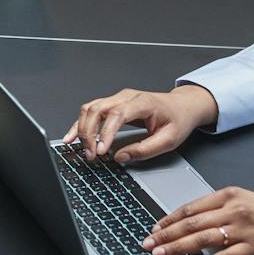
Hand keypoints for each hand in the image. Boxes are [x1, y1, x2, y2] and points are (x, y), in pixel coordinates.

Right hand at [61, 84, 217, 161]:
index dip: (106, 133)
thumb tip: (120, 157)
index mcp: (143, 102)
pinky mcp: (113, 104)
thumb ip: (144, 150)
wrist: (182, 106)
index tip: (101, 151)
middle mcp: (126, 97)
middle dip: (89, 134)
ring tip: (82, 150)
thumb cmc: (177, 120)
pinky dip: (80, 124)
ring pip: (90, 108)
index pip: (116, 115)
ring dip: (81, 129)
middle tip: (91, 156)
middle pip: (97, 109)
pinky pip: (91, 111)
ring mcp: (118, 98)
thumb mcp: (168, 140)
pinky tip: (71, 136)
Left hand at [144, 189, 253, 254]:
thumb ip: (218, 208)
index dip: (168, 219)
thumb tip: (190, 222)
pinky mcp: (253, 248)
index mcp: (228, 195)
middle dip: (165, 234)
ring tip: (161, 254)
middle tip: (147, 243)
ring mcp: (243, 229)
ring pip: (202, 239)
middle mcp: (233, 210)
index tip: (153, 227)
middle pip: (191, 224)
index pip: (190, 208)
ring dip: (177, 248)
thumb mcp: (244, 200)